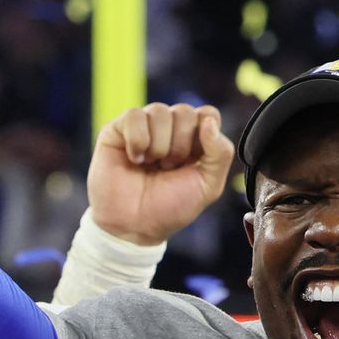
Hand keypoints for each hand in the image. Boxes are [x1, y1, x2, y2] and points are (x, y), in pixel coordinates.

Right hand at [88, 103, 234, 245]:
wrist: (132, 226)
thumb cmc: (170, 207)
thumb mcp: (208, 186)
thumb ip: (220, 153)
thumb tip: (209, 121)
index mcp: (194, 139)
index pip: (208, 114)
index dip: (203, 136)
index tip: (193, 162)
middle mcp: (170, 128)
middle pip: (184, 112)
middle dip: (179, 147)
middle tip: (168, 169)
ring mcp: (144, 126)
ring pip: (159, 111)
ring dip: (158, 146)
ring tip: (150, 166)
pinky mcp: (118, 128)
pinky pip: (134, 115)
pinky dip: (137, 141)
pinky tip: (134, 159)